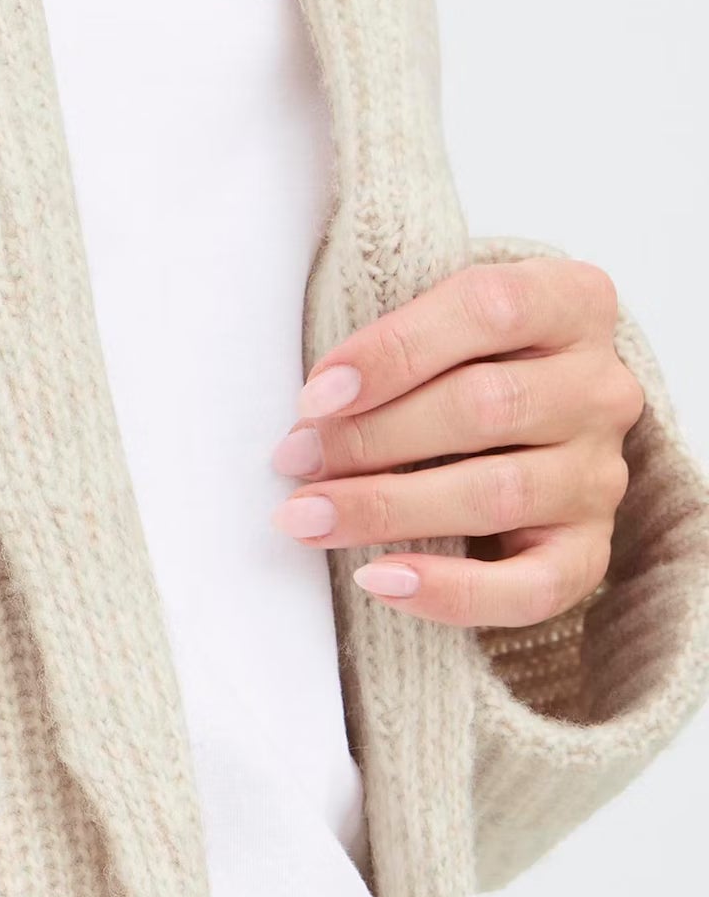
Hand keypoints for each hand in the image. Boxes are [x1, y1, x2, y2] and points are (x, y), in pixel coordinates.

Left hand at [269, 257, 642, 626]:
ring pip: (494, 494)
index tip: (316, 396)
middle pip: (484, 407)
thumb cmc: (466, 376)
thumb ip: (400, 348)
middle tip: (295, 460)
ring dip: (385, 510)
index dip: (394, 352)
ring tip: (308, 519)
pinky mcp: (586, 554)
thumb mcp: (445, 331)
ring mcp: (599, 476)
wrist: (527, 444)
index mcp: (575, 304)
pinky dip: (447, 592)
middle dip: (372, 438)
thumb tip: (315, 414)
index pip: (489, 309)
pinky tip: (378, 580)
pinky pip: (526, 588)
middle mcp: (601, 389)